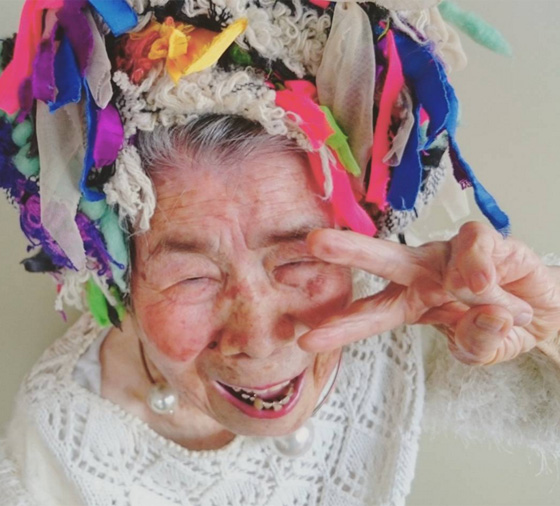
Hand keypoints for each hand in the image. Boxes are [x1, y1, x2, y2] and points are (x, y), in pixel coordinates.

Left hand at [299, 222, 559, 364]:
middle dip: (348, 250)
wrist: (543, 309)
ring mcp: (449, 254)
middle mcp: (422, 273)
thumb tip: (481, 312)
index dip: (342, 325)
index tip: (308, 338)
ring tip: (475, 294)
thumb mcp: (484, 349)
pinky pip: (473, 243)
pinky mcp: (482, 239)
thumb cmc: (500, 327)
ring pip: (439, 242)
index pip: (370, 312)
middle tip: (315, 242)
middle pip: (381, 260)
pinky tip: (489, 283)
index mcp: (410, 302)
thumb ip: (477, 343)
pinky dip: (480, 264)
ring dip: (453, 275)